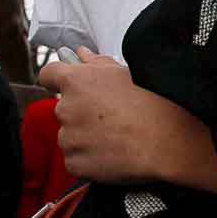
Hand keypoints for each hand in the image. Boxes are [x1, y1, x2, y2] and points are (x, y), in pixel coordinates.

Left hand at [38, 47, 198, 184]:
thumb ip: (96, 63)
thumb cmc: (153, 103)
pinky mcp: (74, 163)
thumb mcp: (126, 73)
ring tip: (117, 137)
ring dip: (85, 137)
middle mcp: (66, 108)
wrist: (168, 142)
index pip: (48, 74)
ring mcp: (68, 138)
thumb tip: (81, 55)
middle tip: (111, 116)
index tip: (71, 87)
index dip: (58, 80)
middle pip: (64, 108)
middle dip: (81, 112)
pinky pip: (75, 159)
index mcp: (76, 81)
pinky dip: (89, 159)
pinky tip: (113, 153)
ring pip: (69, 136)